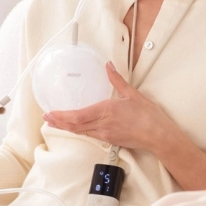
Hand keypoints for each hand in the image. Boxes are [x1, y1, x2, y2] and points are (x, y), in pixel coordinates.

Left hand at [43, 61, 176, 151]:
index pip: (77, 115)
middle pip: (75, 125)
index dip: (61, 116)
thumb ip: (117, 80)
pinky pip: (90, 135)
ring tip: (55, 123)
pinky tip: (75, 128)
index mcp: (106, 110)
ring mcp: (106, 134)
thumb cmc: (149, 116)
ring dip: (66, 127)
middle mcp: (103, 124)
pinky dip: (78, 131)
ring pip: (81, 132)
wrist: (159, 136)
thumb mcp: (132, 93)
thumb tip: (108, 66)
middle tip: (46, 118)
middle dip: (58, 122)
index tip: (50, 112)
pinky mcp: (110, 140)